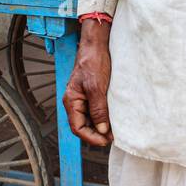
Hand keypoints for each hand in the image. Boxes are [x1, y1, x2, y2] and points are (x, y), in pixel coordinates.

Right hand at [62, 20, 112, 147]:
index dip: (91, 138)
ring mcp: (83, 97)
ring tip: (115, 130)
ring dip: (101, 126)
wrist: (97, 44)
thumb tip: (102, 129)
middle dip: (97, 134)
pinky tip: (113, 118)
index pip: (77, 128)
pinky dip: (104, 117)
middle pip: (83, 126)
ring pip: (90, 119)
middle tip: (112, 137)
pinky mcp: (92, 93)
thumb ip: (98, 109)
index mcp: (71, 101)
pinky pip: (96, 110)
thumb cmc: (93, 62)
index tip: (105, 141)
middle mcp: (75, 101)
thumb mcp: (96, 87)